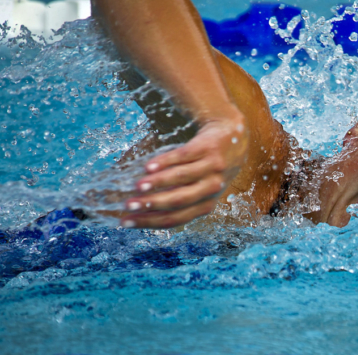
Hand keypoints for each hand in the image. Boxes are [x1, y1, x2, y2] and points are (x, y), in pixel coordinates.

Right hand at [121, 114, 247, 228]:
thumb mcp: (198, 187)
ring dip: (157, 183)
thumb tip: (134, 206)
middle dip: (151, 205)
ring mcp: (212, 168)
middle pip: (178, 201)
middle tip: (128, 205)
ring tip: (137, 186)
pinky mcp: (208, 148)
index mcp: (205, 204)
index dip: (150, 222)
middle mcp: (211, 189)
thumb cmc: (207, 167)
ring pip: (182, 178)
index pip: (175, 218)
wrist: (232, 135)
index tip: (125, 222)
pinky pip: (184, 156)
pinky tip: (148, 166)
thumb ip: (173, 196)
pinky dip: (165, 162)